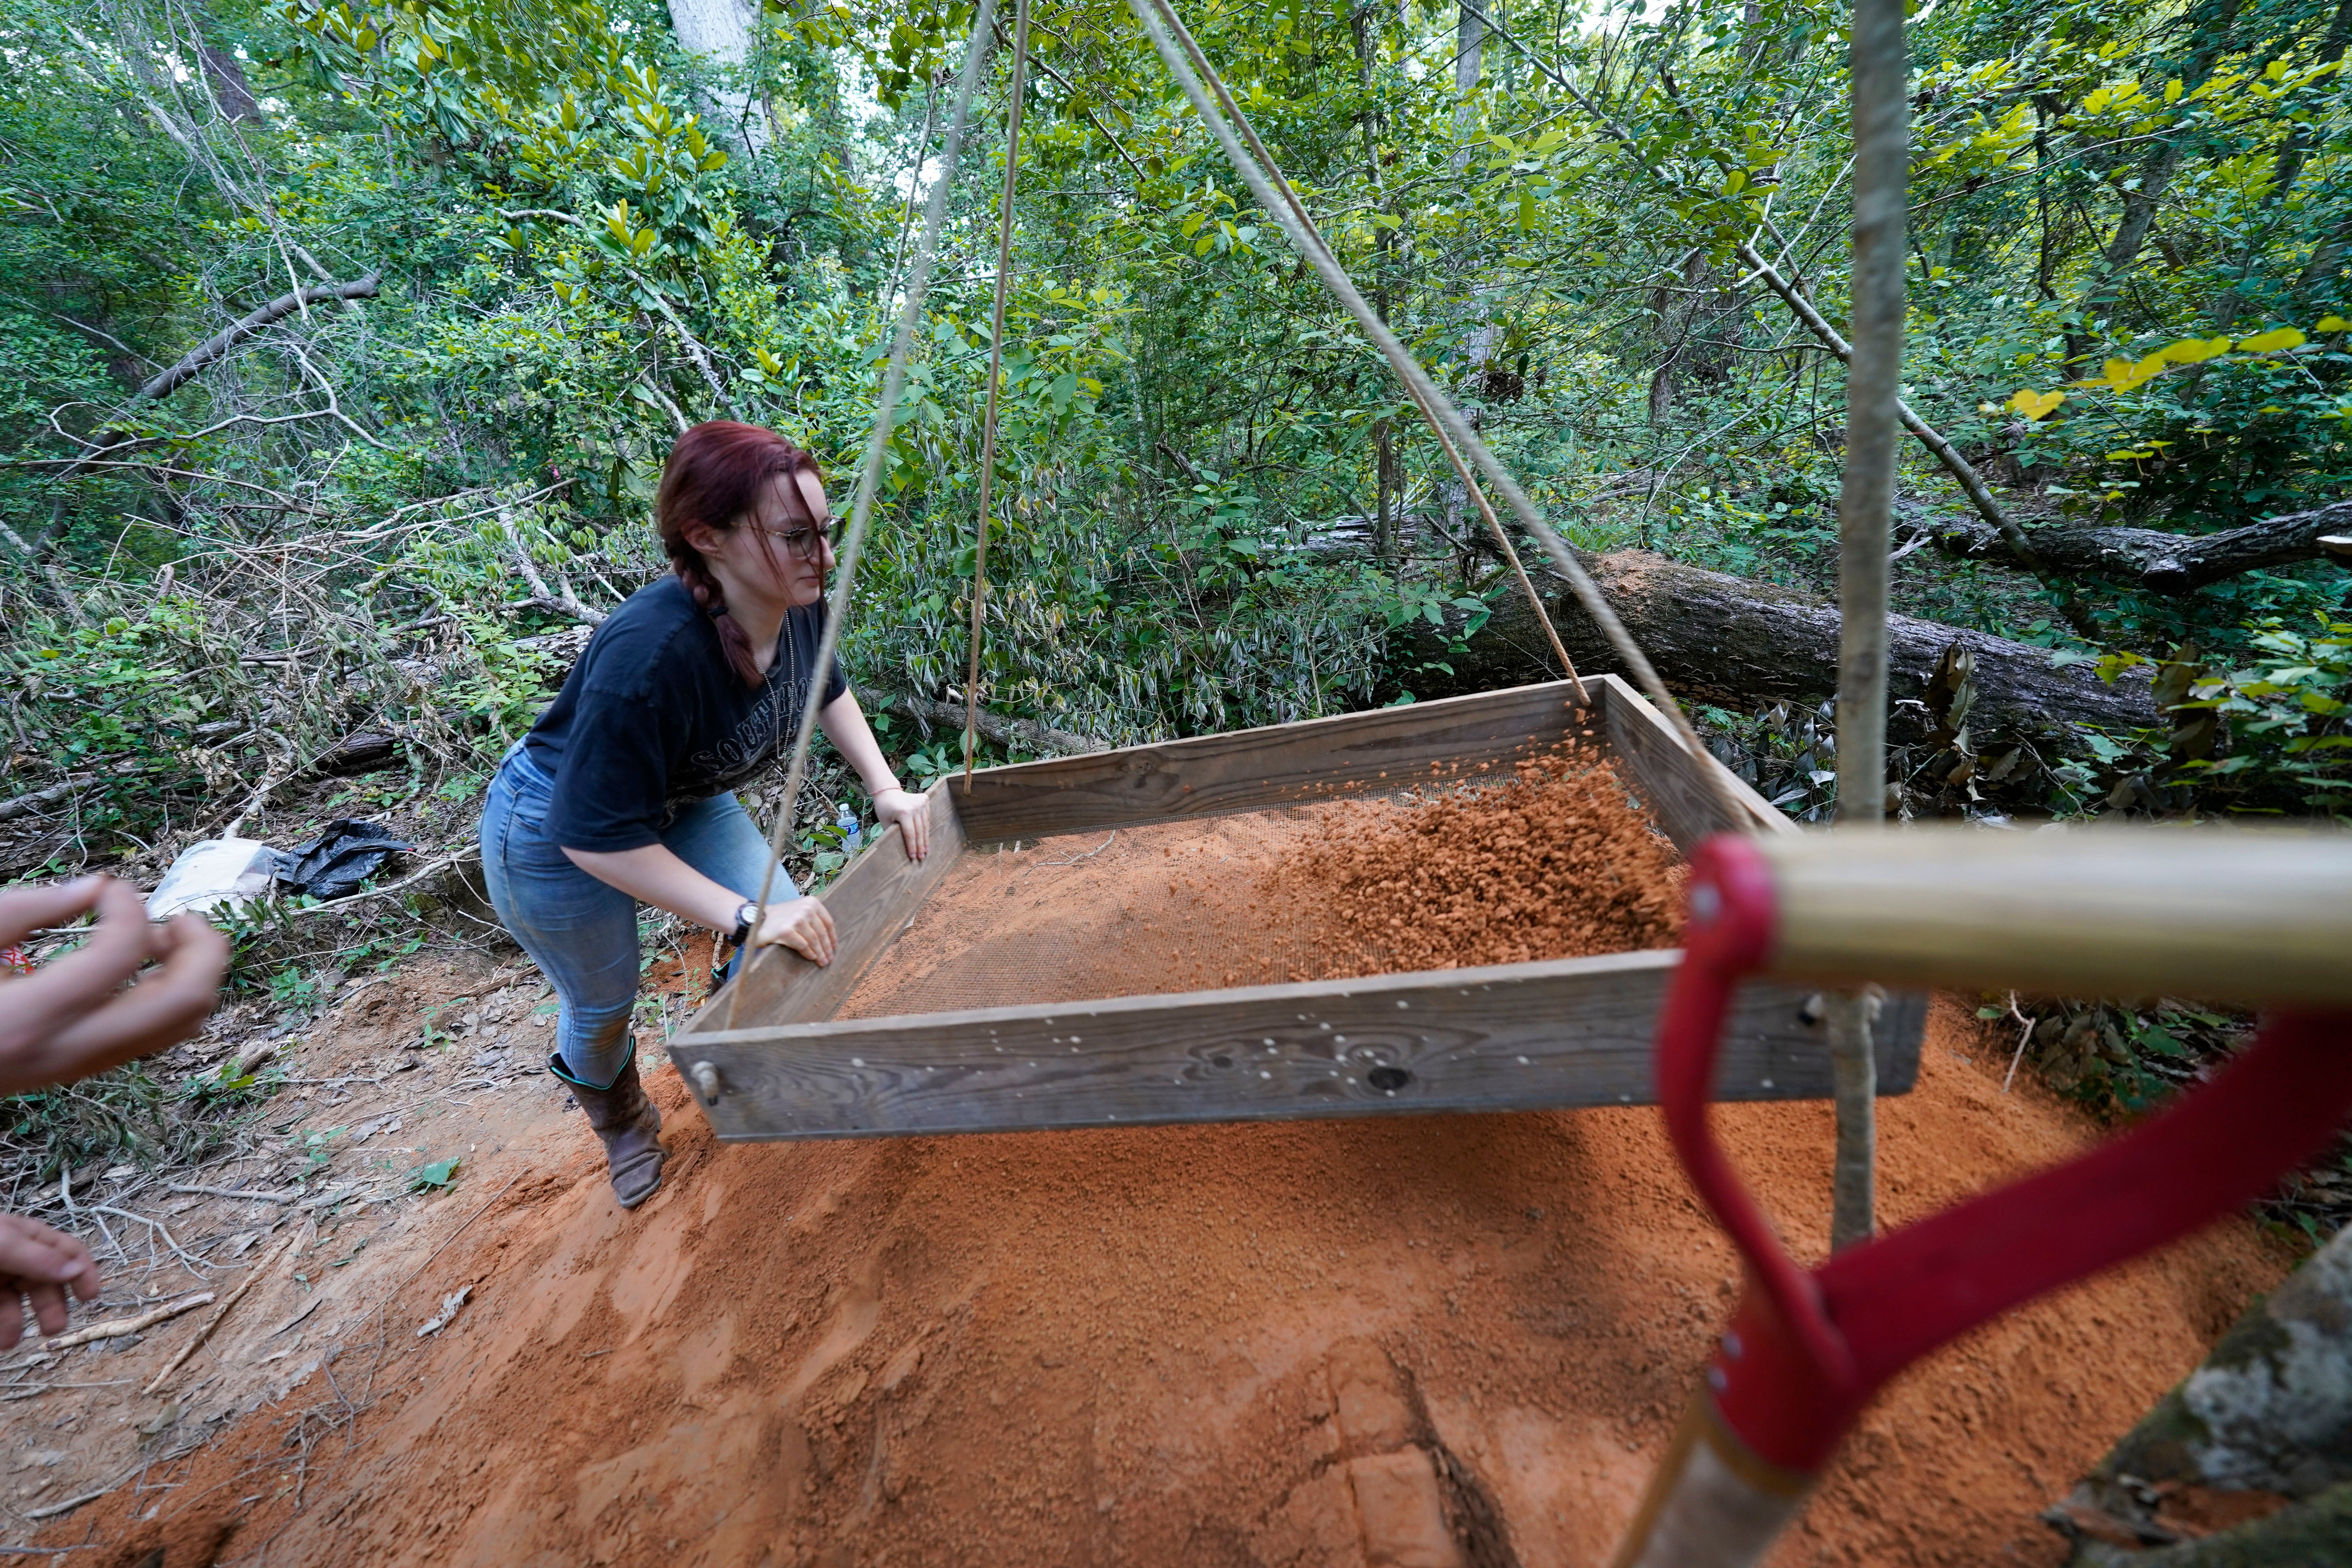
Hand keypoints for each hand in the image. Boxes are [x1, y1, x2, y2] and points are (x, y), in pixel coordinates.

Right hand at [0, 877, 230, 1096]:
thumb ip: (27, 910)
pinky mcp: (77, 1068)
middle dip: (203, 951)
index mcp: (28, 1018)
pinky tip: (140, 961)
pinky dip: (168, 994)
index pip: (121, 955)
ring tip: (159, 934)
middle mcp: (64, 1052)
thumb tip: (98, 887)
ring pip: (178, 1026)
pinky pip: (152, 1035)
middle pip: (182, 1004)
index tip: (112, 886)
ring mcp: (76, 1067)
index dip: (129, 906)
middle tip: (180, 916)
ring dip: (190, 973)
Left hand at [0, 1212, 99, 1347]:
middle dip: (52, 1307)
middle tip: (54, 1328)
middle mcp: (18, 1258)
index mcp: (30, 1239)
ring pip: (17, 1303)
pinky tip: (2, 1338)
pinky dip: (3, 1327)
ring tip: (10, 1342)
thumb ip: (39, 1258)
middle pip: (45, 1284)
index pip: (68, 1253)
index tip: (91, 1297)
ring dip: (18, 1323)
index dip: (83, 1272)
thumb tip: (77, 1271)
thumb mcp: (6, 1244)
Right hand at [753, 895, 836, 966]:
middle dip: (827, 948)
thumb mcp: (799, 911)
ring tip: (822, 962)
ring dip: (820, 953)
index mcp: (811, 902)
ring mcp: (796, 919)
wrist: (756, 919)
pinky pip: (803, 946)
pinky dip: (809, 953)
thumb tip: (829, 939)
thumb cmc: (780, 918)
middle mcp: (805, 909)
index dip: (832, 937)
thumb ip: (813, 919)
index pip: (828, 923)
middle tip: (829, 959)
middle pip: (821, 933)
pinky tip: (811, 958)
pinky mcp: (786, 931)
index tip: (833, 947)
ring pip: (814, 940)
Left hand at [872, 786, 929, 861]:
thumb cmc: (884, 808)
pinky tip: (925, 838)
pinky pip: (927, 818)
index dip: (912, 846)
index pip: (910, 834)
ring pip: (925, 825)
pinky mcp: (925, 800)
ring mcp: (921, 803)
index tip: (913, 857)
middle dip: (920, 846)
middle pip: (919, 831)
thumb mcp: (885, 822)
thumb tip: (901, 850)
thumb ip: (892, 834)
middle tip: (922, 857)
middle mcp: (915, 807)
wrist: (887, 790)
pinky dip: (926, 828)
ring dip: (925, 839)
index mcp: (904, 812)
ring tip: (925, 850)